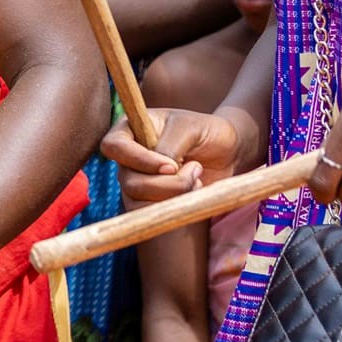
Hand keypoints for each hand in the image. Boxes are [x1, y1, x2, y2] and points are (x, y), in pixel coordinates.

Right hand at [107, 109, 246, 205]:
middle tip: (196, 170)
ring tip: (197, 179)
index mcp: (130, 130)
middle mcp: (128, 157)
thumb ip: (170, 146)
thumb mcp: (190, 128)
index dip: (139, 160)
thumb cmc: (207, 131)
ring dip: (173, 194)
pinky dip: (174, 207)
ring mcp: (137, 180)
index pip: (113, 147)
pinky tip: (192, 193)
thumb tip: (160, 170)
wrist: (227, 152)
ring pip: (138, 200)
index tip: (171, 166)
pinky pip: (149, 213)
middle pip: (128, 180)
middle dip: (166, 183)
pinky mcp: (149, 200)